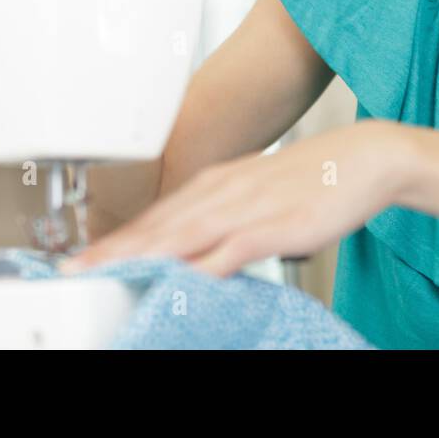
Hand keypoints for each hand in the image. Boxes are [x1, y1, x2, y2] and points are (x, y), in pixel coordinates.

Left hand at [58, 120, 410, 277]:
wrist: (364, 158)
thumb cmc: (315, 179)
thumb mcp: (259, 194)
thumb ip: (226, 220)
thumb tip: (199, 249)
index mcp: (217, 184)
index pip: (156, 216)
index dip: (117, 239)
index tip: (83, 257)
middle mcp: (223, 192)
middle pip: (158, 226)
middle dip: (114, 249)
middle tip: (74, 269)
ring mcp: (246, 209)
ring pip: (182, 236)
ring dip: (140, 256)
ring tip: (105, 273)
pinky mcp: (274, 226)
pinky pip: (228, 250)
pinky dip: (200, 266)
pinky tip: (179, 279)